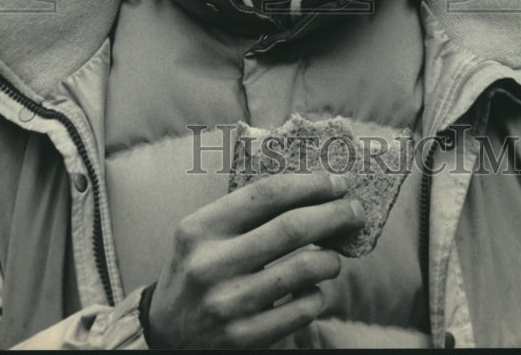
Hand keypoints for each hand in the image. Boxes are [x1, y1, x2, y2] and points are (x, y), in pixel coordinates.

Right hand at [146, 171, 362, 348]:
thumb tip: (311, 191)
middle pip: (292, 227)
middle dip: (334, 214)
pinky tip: (313, 288)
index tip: (336, 182)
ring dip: (331, 258)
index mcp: (199, 228)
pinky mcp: (244, 339)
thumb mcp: (202, 235)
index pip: (266, 194)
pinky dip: (317, 294)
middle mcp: (211, 264)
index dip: (309, 184)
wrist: (166, 337)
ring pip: (304, 269)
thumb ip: (244, 213)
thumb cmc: (196, 271)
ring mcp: (228, 304)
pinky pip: (302, 308)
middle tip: (354, 210)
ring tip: (333, 256)